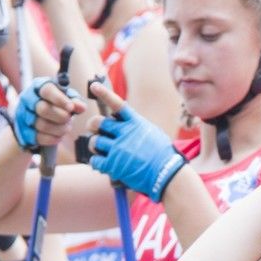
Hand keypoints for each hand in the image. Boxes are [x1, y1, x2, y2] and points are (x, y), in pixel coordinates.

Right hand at [13, 76, 83, 151]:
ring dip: (59, 129)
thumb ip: (74, 101)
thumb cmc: (56, 105)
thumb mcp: (66, 99)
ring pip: (42, 125)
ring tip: (66, 128)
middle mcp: (27, 99)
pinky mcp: (24, 131)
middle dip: (61, 117)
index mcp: (38, 86)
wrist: (38, 120)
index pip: (47, 90)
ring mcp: (23, 115)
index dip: (60, 99)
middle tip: (69, 119)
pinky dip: (52, 138)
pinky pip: (39, 137)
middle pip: (43, 109)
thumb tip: (81, 107)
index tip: (71, 108)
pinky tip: (58, 137)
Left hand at [85, 79, 186, 200]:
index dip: (104, 94)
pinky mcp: (114, 165)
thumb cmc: (163, 155)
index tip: (93, 86)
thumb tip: (123, 124)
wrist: (167, 174)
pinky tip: (103, 164)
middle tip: (95, 131)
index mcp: (136, 123)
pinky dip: (96, 163)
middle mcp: (125, 133)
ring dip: (95, 146)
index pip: (117, 104)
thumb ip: (136, 127)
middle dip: (93, 126)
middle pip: (98, 123)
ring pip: (94, 142)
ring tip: (102, 151)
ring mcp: (119, 149)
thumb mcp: (153, 133)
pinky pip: (95, 161)